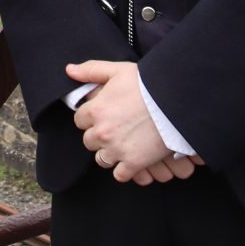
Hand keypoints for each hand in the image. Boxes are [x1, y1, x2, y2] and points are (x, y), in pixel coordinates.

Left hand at [66, 60, 201, 183]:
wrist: (175, 101)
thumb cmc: (147, 84)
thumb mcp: (118, 70)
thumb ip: (91, 70)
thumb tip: (69, 70)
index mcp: (95, 110)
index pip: (79, 120)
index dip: (91, 117)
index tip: (103, 115)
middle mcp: (102, 132)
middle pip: (89, 141)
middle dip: (99, 136)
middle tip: (116, 129)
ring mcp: (117, 149)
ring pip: (102, 159)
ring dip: (110, 154)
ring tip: (124, 144)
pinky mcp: (133, 163)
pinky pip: (120, 175)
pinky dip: (124, 170)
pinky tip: (132, 159)